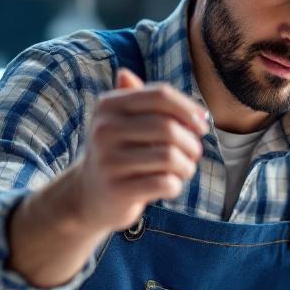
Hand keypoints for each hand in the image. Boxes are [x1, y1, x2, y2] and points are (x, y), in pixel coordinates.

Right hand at [76, 68, 208, 231]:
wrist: (87, 194)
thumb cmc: (119, 151)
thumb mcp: (125, 120)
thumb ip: (148, 100)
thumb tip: (177, 98)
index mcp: (108, 105)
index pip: (160, 95)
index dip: (188, 108)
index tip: (202, 124)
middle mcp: (104, 129)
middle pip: (168, 127)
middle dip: (191, 142)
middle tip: (195, 153)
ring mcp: (108, 161)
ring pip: (170, 157)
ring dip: (187, 166)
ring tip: (184, 169)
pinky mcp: (117, 190)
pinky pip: (164, 183)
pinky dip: (176, 185)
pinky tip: (170, 186)